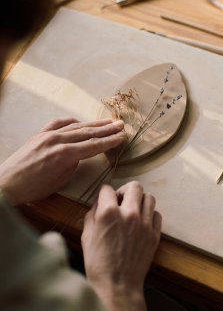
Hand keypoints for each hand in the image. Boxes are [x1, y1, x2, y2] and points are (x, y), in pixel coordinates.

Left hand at [0, 118, 124, 204]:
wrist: (7, 183)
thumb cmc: (33, 189)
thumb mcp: (60, 181)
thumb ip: (73, 164)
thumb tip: (80, 154)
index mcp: (65, 154)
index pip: (93, 145)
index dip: (109, 141)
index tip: (122, 137)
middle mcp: (58, 140)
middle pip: (88, 133)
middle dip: (106, 129)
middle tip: (121, 125)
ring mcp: (48, 134)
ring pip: (76, 126)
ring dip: (94, 124)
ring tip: (108, 122)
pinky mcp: (40, 133)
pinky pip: (59, 123)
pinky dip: (72, 122)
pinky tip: (80, 122)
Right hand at [82, 182, 161, 310]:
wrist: (117, 286)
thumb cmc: (98, 263)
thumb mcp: (86, 236)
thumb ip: (92, 214)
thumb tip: (99, 203)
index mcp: (109, 213)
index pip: (108, 189)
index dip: (104, 194)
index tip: (105, 200)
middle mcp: (129, 214)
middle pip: (134, 186)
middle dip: (125, 191)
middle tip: (121, 201)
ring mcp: (144, 224)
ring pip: (149, 197)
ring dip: (140, 201)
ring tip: (133, 210)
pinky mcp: (155, 234)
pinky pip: (156, 214)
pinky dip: (149, 215)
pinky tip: (142, 223)